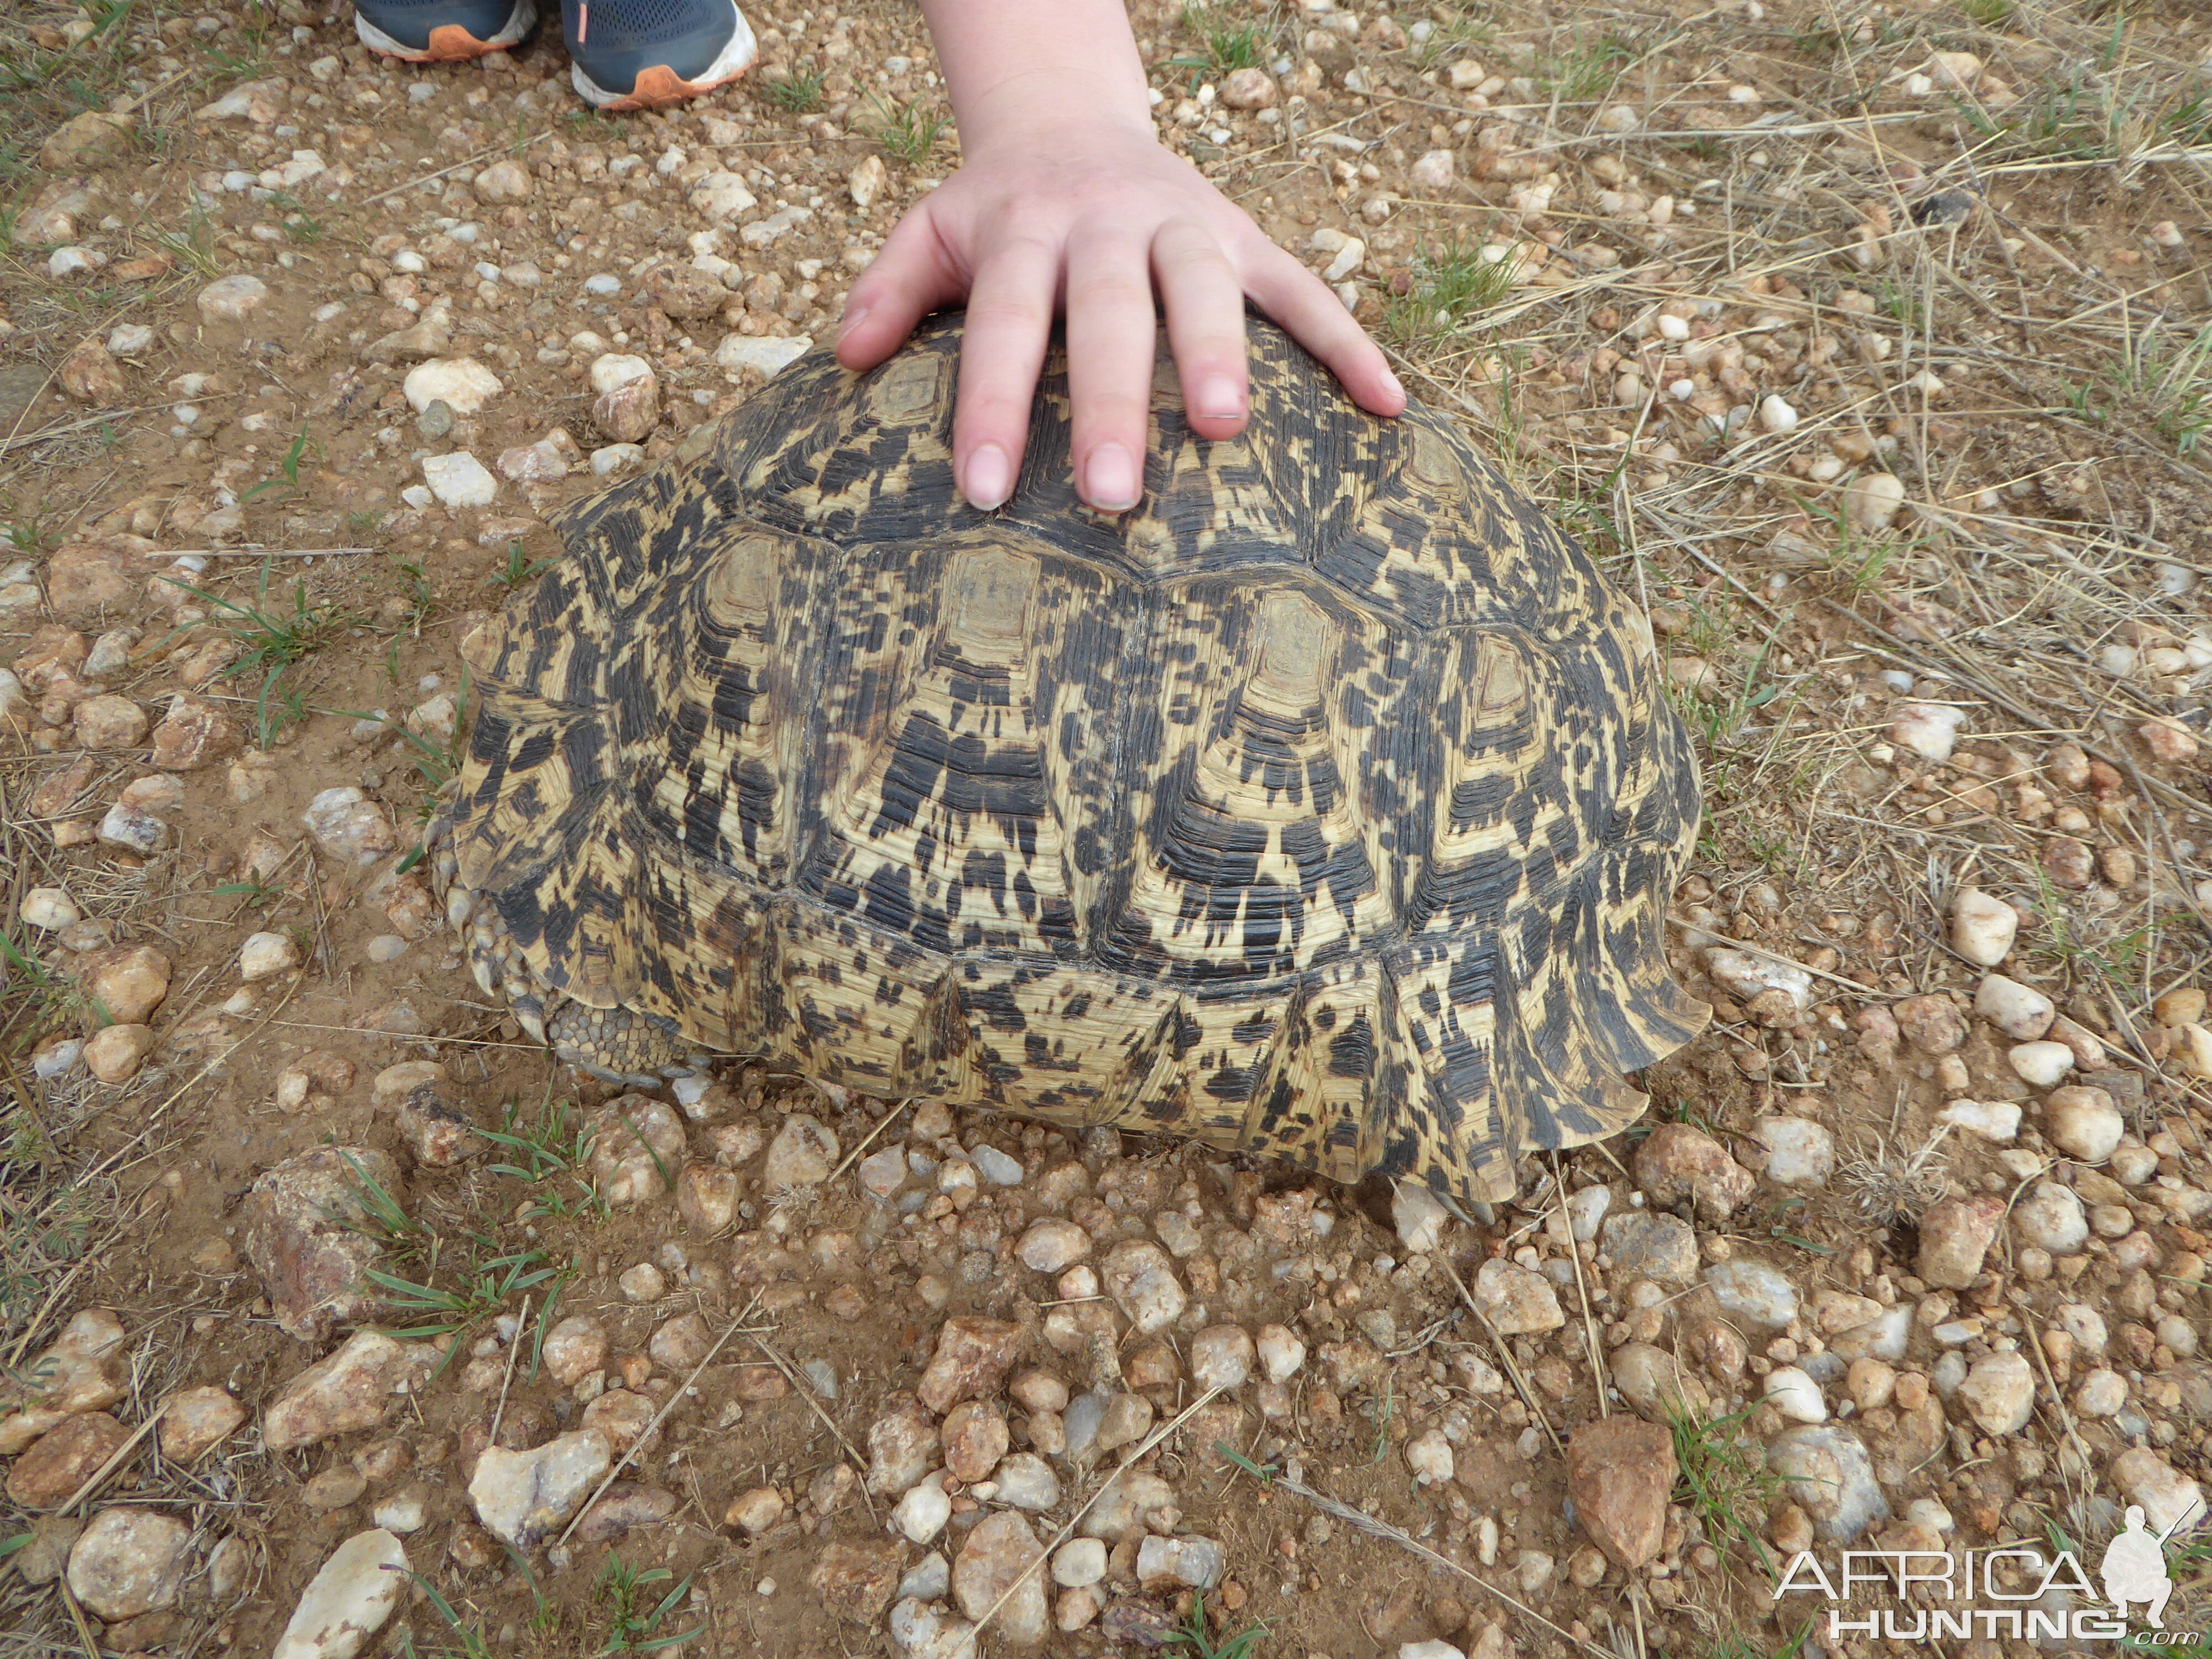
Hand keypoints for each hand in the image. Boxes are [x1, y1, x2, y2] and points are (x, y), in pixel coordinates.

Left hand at [833, 115, 1405, 512]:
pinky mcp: (1244, 234)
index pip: (1003, 322)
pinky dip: (1348, 342)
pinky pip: (1305, 287)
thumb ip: (888, 286)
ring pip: (1205, 287)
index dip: (989, 403)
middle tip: (1109, 493)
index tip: (982, 491)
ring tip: (1228, 432)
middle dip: (1109, 401)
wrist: (1069, 114)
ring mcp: (1184, 222)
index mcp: (1023, 227)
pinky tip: (1389, 407)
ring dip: (1221, 354)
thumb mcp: (928, 227)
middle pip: (1109, 313)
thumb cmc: (995, 206)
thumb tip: (846, 355)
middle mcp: (1106, 221)